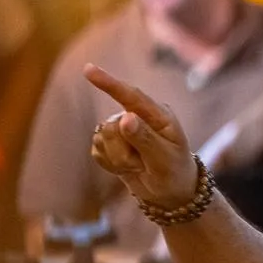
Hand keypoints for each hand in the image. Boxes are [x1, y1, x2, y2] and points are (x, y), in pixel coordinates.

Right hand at [84, 64, 199, 208]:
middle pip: (112, 126)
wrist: (170, 192)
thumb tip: (125, 117)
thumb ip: (145, 138)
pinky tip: (127, 167)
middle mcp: (137, 116)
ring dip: (119, 160)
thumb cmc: (174, 172)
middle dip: (123, 152)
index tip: (88, 70)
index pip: (131, 96)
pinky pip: (97, 150)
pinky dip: (110, 164)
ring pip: (101, 138)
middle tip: (144, 164)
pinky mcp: (109, 142)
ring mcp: (121, 128)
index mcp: (157, 114)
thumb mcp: (164, 159)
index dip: (109, 84)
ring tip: (139, 165)